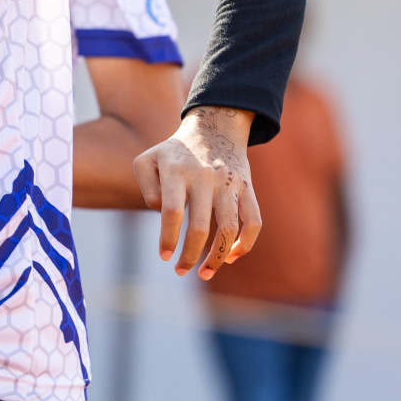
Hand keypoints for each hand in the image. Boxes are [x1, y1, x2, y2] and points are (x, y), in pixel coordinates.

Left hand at [133, 106, 260, 279]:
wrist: (213, 128)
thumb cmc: (173, 152)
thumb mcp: (148, 160)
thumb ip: (146, 187)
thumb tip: (161, 212)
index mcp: (176, 170)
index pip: (171, 211)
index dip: (168, 238)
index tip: (164, 256)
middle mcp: (205, 177)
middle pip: (199, 227)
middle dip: (189, 255)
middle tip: (181, 270)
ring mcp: (229, 183)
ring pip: (229, 228)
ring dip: (218, 257)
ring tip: (205, 272)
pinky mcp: (247, 188)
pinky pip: (254, 222)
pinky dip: (246, 244)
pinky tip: (232, 257)